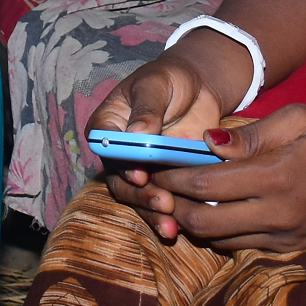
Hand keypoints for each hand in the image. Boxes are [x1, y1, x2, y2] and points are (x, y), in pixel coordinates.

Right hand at [91, 52, 227, 232]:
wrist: (198, 87)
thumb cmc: (169, 78)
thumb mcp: (157, 84)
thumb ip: (147, 108)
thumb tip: (136, 133)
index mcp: (107, 125)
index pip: (107, 147)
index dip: (121, 164)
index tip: (140, 176)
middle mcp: (119, 152)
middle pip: (120, 180)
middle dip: (140, 196)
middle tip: (163, 204)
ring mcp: (140, 168)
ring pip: (137, 197)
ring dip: (152, 213)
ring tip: (171, 227)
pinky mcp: (163, 179)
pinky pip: (160, 201)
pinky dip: (169, 216)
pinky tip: (180, 227)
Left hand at [119, 104, 305, 253]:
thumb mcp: (299, 119)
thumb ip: (250, 133)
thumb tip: (207, 142)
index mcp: (276, 177)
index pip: (205, 183)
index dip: (172, 176)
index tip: (154, 166)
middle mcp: (276, 216)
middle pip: (202, 222)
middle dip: (173, 205)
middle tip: (159, 188)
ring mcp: (283, 239)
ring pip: (218, 240)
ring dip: (194, 222)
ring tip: (180, 200)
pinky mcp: (290, 252)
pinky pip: (241, 246)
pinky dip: (221, 232)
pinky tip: (215, 212)